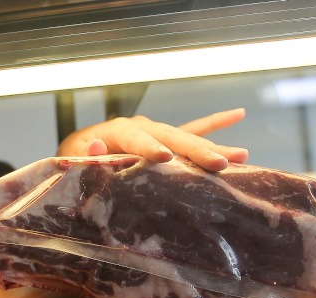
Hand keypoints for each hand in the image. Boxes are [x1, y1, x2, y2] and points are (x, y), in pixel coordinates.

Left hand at [56, 108, 248, 170]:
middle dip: (195, 151)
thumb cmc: (75, 160)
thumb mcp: (73, 159)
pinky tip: (237, 114)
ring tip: (241, 155)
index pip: (137, 138)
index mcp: (118, 130)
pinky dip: (214, 125)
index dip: (149, 148)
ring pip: (187, 137)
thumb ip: (85, 155)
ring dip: (214, 146)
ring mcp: (156, 131)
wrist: (77, 152)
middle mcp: (142, 127)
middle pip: (171, 137)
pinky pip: (191, 129)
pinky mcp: (164, 138)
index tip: (165, 158)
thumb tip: (98, 146)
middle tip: (218, 164)